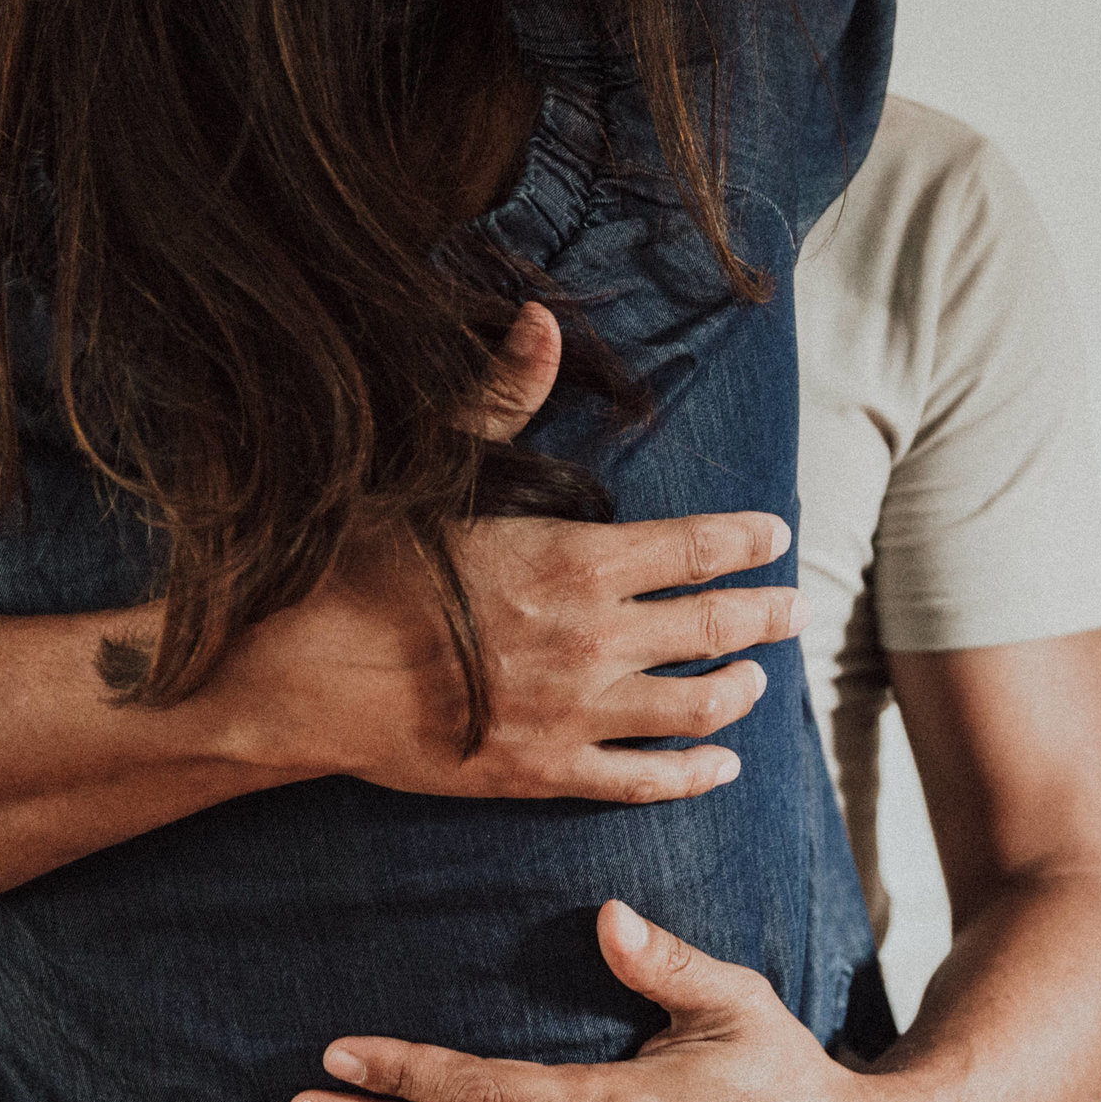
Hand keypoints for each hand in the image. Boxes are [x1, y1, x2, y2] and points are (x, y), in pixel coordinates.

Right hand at [210, 305, 809, 804]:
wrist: (305, 679)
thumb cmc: (364, 571)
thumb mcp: (435, 472)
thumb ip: (502, 400)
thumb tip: (540, 320)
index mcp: (575, 559)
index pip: (696, 548)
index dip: (747, 542)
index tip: (776, 537)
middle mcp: (594, 639)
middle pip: (715, 627)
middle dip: (766, 615)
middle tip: (795, 608)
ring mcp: (576, 714)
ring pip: (696, 707)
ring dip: (740, 689)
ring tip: (757, 677)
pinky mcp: (548, 773)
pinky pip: (645, 782)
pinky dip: (694, 773)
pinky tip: (721, 764)